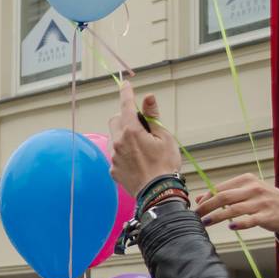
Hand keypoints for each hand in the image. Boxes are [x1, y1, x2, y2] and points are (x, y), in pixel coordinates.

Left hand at [108, 82, 180, 196]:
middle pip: (115, 120)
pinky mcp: (113, 169)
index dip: (126, 93)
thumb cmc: (165, 164)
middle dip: (125, 118)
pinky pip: (115, 155)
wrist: (158, 193)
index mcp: (131, 132)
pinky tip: (137, 162)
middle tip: (142, 126)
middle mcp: (117, 142)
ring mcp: (113, 157)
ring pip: (114, 137)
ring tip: (142, 148)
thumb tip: (148, 97)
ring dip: (124, 136)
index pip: (126, 106)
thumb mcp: (164, 137)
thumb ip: (153, 116)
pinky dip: (124, 153)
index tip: (125, 84)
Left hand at [196, 174, 278, 235]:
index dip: (206, 198)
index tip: (196, 207)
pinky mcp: (268, 215)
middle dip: (207, 207)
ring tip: (205, 222)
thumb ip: (224, 193)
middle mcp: (254, 189)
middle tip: (195, 216)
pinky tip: (230, 227)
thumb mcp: (246, 192)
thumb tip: (199, 198)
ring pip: (234, 209)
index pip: (221, 188)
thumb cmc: (265, 200)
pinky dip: (239, 223)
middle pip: (224, 197)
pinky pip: (251, 220)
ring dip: (217, 217)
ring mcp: (261, 202)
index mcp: (247, 180)